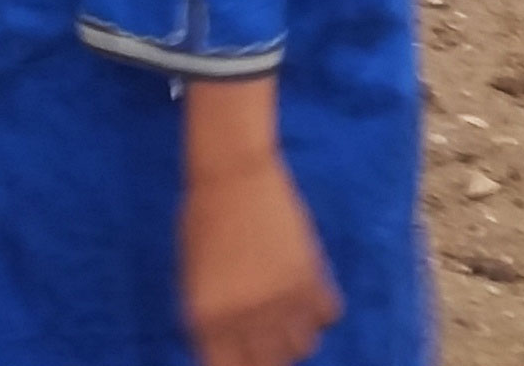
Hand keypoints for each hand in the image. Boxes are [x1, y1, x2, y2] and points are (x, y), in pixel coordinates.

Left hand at [181, 155, 339, 365]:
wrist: (234, 176)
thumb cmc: (202, 225)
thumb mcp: (194, 283)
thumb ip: (213, 321)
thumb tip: (237, 349)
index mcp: (206, 321)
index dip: (241, 365)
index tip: (247, 355)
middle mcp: (245, 317)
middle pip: (272, 364)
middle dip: (271, 356)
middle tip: (268, 336)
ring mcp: (282, 298)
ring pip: (304, 346)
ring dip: (297, 336)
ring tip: (288, 316)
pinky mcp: (312, 275)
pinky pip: (329, 315)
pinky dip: (320, 311)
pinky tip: (307, 294)